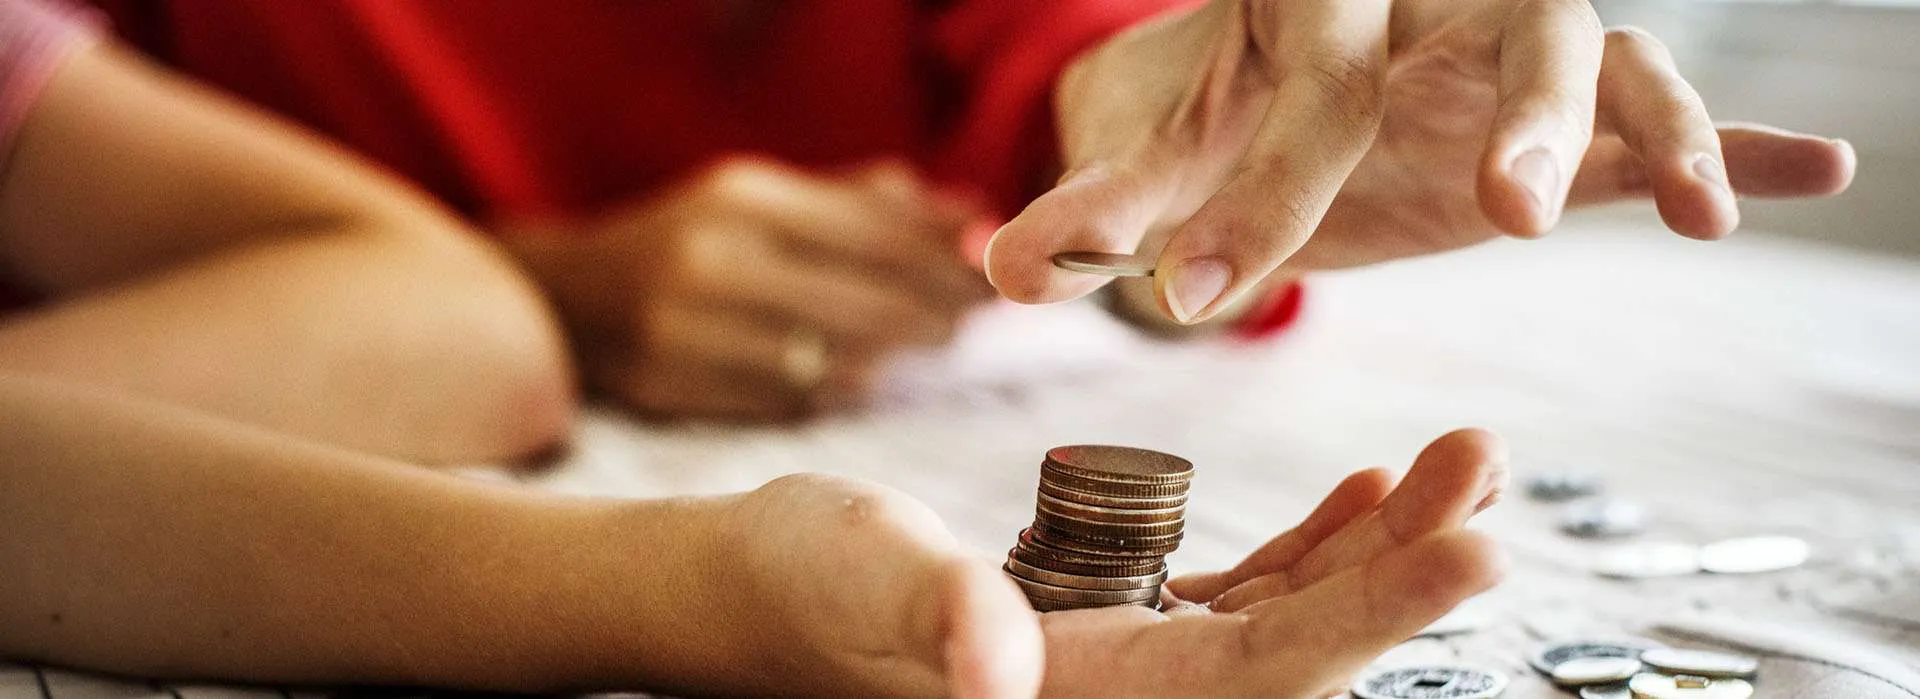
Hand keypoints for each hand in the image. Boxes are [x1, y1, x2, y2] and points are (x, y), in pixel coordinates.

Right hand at [504, 158, 992, 420]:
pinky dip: (837, 390)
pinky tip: (862, 377)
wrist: (571, 297)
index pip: (873, 235)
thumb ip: (866, 204)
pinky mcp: (673, 388)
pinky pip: (787, 401)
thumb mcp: (765, 199)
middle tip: (970, 321)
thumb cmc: (693, 240)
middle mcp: (712, 261)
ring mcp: (687, 332)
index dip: (942, 263)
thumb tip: (970, 216)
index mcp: (742, 200)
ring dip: (892, 359)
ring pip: (830, 362)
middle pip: (862, 303)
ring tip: (924, 347)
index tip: (988, 278)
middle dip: (932, 314)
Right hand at [710, 428, 1506, 697]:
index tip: (1473, 552)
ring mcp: (1130, 669)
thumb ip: (929, 611)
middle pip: (1304, 651)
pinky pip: (1243, 599)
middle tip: (1487, 477)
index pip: (1260, 673)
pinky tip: (1365, 496)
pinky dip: (1312, 548)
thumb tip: (990, 659)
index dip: (1373, 618)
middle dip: (1407, 570)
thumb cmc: (789, 587)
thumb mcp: (853, 576)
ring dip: (1379, 548)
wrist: (753, 595)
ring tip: (1457, 467)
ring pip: (1288, 621)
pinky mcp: (1117, 629)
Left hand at [985, 0, 1857, 323]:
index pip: (1306, 84)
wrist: (1264, 77)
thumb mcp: (1153, 160)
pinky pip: (1659, 109)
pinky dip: (1726, 142)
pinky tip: (1808, 176)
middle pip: (1497, 25)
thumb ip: (1090, 213)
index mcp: (1309, 1)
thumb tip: (997, 268)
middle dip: (1514, 110)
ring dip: (1638, 124)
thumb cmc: (1207, 112)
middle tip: (1506, 209)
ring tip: (1692, 211)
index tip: (1197, 296)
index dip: (1259, 192)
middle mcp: (1423, 1)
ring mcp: (1500, 47)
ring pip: (1597, 49)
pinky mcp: (1556, 111)